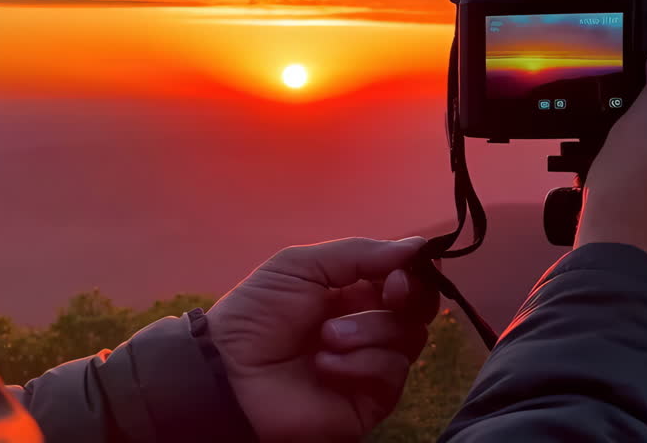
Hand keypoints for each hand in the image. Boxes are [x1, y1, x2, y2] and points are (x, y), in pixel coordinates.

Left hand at [207, 237, 438, 441]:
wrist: (226, 372)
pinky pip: (391, 374)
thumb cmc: (256, 314)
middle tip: (389, 294)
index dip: (413, 272)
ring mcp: (370, 365)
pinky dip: (361, 364)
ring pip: (410, 338)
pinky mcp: (369, 400)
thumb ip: (360, 253)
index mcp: (354, 294)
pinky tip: (325, 366)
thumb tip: (419, 246)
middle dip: (410, 296)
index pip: (405, 280)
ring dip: (369, 331)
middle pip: (420, 308)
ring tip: (326, 338)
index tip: (401, 271)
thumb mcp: (301, 266)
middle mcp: (368, 328)